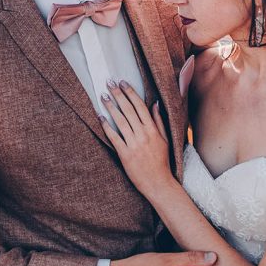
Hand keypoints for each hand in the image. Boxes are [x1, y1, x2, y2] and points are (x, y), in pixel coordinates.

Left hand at [100, 80, 173, 196]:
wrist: (158, 183)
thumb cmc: (162, 161)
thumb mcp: (165, 139)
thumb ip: (159, 121)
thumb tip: (155, 104)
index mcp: (153, 130)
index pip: (140, 106)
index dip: (130, 93)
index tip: (122, 82)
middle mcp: (143, 135)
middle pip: (128, 110)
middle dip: (118, 95)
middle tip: (109, 83)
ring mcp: (134, 145)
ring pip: (120, 121)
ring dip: (110, 107)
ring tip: (103, 97)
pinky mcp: (125, 155)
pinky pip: (114, 137)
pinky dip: (107, 126)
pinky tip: (100, 117)